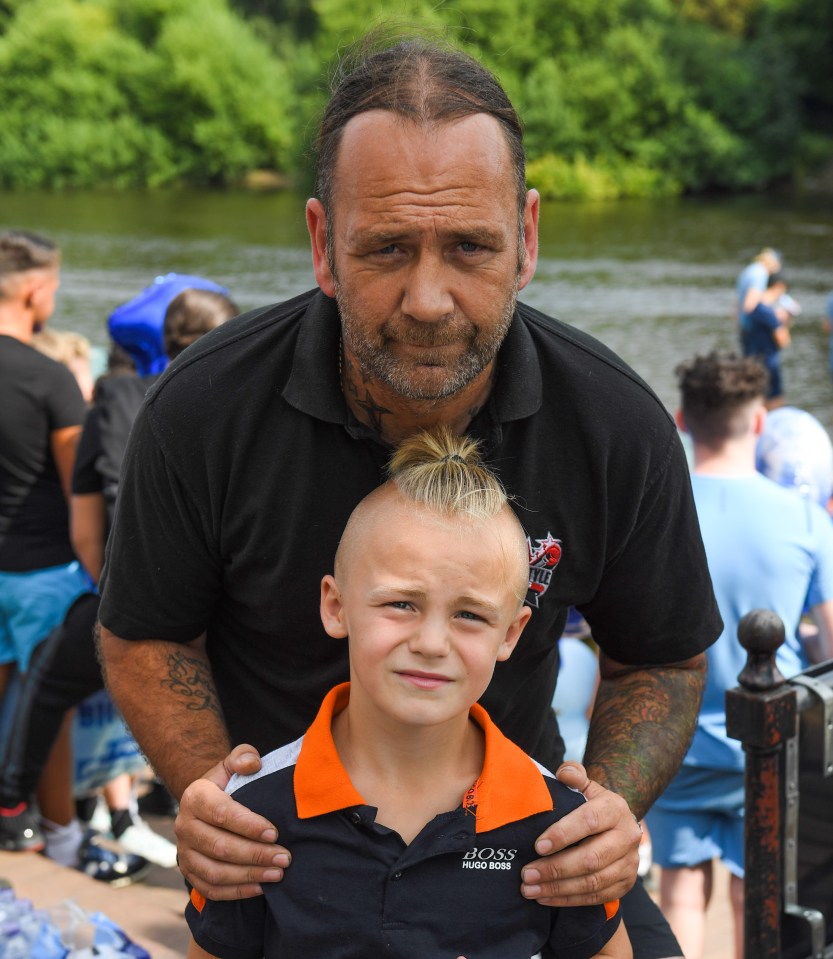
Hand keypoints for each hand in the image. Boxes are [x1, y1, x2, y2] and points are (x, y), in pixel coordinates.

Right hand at [175, 744, 291, 900]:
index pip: (222, 813)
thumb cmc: (226, 783)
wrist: (205, 803)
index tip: (274, 832)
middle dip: (255, 854)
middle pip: (220, 847)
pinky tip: (260, 888)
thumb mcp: (232, 763)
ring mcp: (184, 853)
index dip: (248, 825)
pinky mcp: (189, 872)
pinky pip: (211, 889)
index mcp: (195, 797)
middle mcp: (184, 826)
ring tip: (277, 873)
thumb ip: (243, 757)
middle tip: (284, 857)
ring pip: (215, 872)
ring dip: (248, 876)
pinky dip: (236, 892)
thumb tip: (253, 764)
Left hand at [520, 761, 639, 906]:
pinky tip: (545, 897)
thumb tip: (564, 774)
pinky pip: (595, 897)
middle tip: (526, 874)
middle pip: (591, 858)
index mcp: (615, 808)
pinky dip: (568, 900)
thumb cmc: (592, 803)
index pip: (589, 821)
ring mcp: (628, 864)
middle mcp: (627, 837)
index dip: (563, 834)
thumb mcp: (585, 785)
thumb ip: (573, 775)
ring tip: (530, 888)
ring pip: (592, 882)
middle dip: (555, 868)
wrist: (617, 825)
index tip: (538, 846)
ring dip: (558, 888)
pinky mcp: (624, 885)